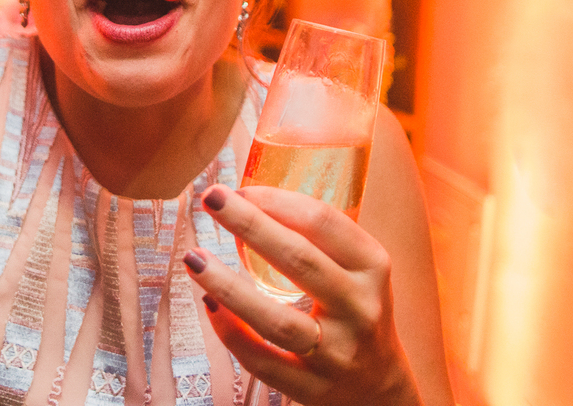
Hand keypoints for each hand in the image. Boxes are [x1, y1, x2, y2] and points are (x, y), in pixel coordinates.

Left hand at [183, 184, 421, 405]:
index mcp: (372, 267)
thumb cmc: (351, 307)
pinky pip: (263, 361)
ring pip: (277, 320)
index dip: (276, 200)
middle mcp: (360, 309)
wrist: (378, 385)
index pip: (323, 223)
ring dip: (229, 286)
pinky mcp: (313, 388)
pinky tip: (207, 304)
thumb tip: (243, 196)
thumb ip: (314, 236)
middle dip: (250, 225)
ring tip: (193, 257)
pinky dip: (231, 333)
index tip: (238, 187)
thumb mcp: (355, 267)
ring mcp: (337, 353)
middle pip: (299, 260)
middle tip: (211, 198)